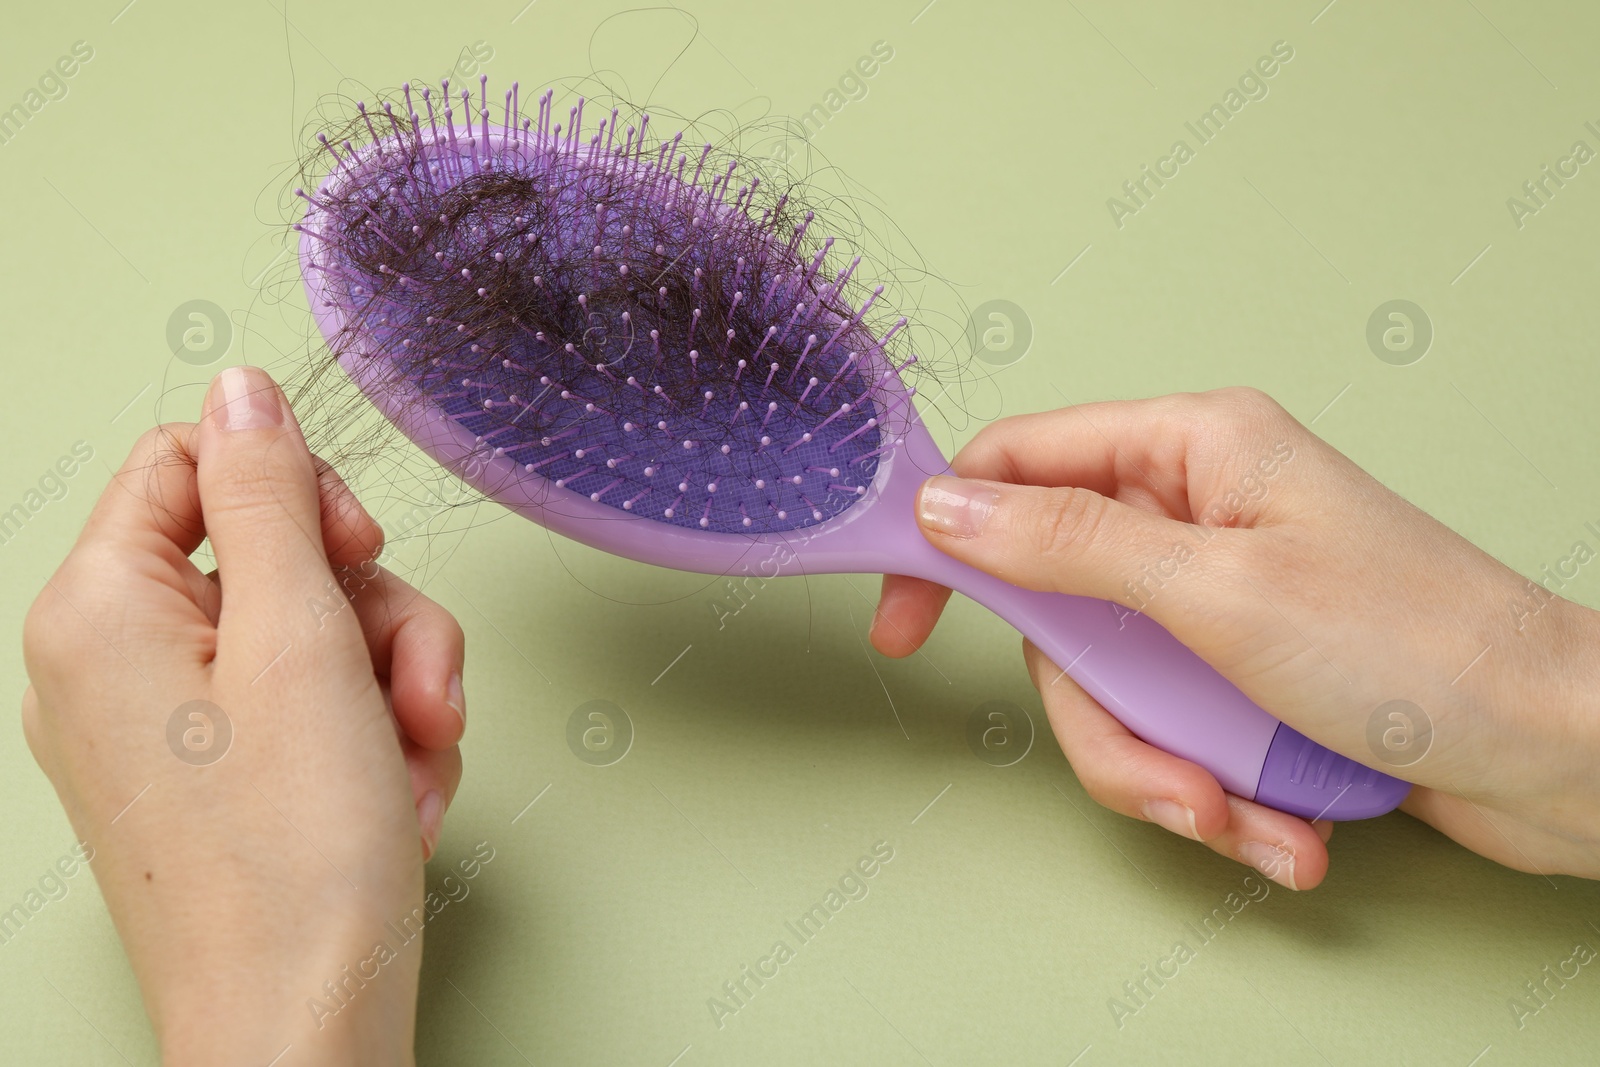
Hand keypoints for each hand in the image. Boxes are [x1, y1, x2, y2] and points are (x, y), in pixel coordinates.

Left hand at [22, 366, 465, 1064]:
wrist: (304, 1028)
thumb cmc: (294, 863)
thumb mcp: (301, 641)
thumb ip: (269, 497)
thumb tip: (241, 390)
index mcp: (100, 610)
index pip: (190, 462)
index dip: (293, 490)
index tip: (355, 549)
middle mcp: (114, 663)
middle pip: (271, 556)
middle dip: (373, 615)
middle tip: (413, 684)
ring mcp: (165, 729)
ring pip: (310, 634)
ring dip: (393, 686)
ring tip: (415, 761)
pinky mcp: (215, 780)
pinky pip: (309, 708)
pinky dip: (371, 740)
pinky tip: (396, 799)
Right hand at [874, 388, 1599, 888]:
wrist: (1557, 754)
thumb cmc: (1419, 647)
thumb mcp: (1216, 591)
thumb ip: (1068, 546)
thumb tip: (947, 509)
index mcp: (1195, 450)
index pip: (1022, 463)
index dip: (951, 535)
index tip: (903, 616)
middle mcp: (1200, 516)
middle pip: (1061, 612)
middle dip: (1105, 720)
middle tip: (1165, 777)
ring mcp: (1221, 601)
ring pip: (1113, 691)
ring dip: (1168, 775)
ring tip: (1246, 815)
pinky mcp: (1245, 675)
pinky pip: (1172, 733)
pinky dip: (1215, 793)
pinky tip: (1283, 828)